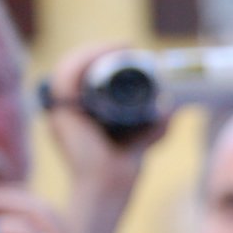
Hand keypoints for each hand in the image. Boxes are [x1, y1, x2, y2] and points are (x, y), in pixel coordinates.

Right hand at [41, 42, 172, 232]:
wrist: (112, 186)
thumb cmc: (122, 171)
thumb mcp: (141, 139)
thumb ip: (153, 126)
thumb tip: (171, 108)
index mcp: (79, 113)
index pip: (83, 75)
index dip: (102, 58)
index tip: (130, 51)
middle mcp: (66, 109)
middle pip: (76, 67)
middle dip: (101, 51)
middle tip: (129, 46)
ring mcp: (61, 110)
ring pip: (70, 66)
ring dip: (95, 50)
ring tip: (122, 47)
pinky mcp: (63, 111)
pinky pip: (67, 75)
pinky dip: (86, 59)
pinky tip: (109, 52)